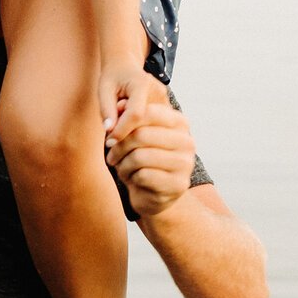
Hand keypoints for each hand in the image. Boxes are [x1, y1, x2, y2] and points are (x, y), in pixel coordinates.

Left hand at [97, 58, 162, 143]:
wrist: (127, 66)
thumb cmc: (114, 77)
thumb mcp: (104, 89)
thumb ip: (106, 109)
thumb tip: (110, 130)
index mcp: (143, 84)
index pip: (135, 114)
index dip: (122, 130)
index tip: (110, 140)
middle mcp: (158, 93)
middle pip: (145, 123)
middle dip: (127, 132)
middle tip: (112, 130)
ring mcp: (165, 102)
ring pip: (150, 127)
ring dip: (133, 132)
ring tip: (120, 122)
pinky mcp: (167, 110)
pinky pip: (154, 126)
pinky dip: (140, 130)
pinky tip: (129, 125)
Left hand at [106, 92, 197, 219]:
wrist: (154, 193)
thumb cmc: (142, 158)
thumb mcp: (135, 135)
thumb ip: (128, 117)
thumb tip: (119, 104)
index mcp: (180, 123)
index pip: (149, 112)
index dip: (123, 121)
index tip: (110, 134)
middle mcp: (187, 141)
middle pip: (142, 135)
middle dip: (120, 145)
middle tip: (110, 153)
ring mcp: (185, 164)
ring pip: (140, 156)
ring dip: (123, 163)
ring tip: (119, 166)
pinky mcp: (178, 184)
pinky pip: (143, 176)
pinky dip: (130, 177)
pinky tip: (131, 178)